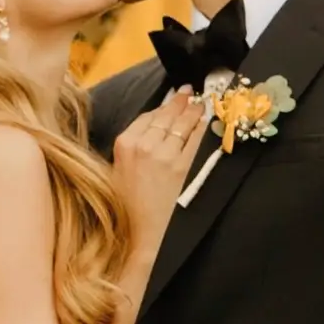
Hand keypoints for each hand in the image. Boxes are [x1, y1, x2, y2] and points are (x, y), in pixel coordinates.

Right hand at [112, 90, 207, 255]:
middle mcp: (144, 144)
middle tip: (189, 92)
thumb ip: (133, 146)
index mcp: (124, 143)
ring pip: (181, 125)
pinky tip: (205, 121)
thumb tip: (152, 128)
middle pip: (166, 116)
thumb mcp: (118, 168)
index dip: (162, 106)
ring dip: (193, 111)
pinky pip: (194, 141)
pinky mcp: (181, 167)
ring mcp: (164, 155)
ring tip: (200, 102)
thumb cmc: (123, 204)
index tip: (171, 99)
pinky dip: (200, 128)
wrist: (136, 232)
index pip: (148, 116)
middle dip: (179, 102)